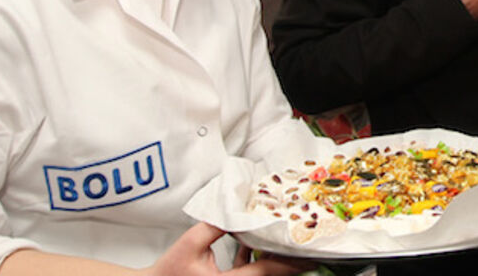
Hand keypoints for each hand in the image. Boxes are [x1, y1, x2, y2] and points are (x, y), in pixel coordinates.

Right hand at [145, 223, 307, 275]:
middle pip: (269, 275)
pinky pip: (248, 273)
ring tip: (288, 244)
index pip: (266, 271)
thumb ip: (215, 226)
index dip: (290, 262)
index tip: (309, 255)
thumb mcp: (191, 243)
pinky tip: (255, 247)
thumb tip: (235, 209)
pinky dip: (255, 261)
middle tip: (310, 251)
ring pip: (260, 275)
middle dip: (290, 263)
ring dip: (273, 260)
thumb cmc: (167, 271)